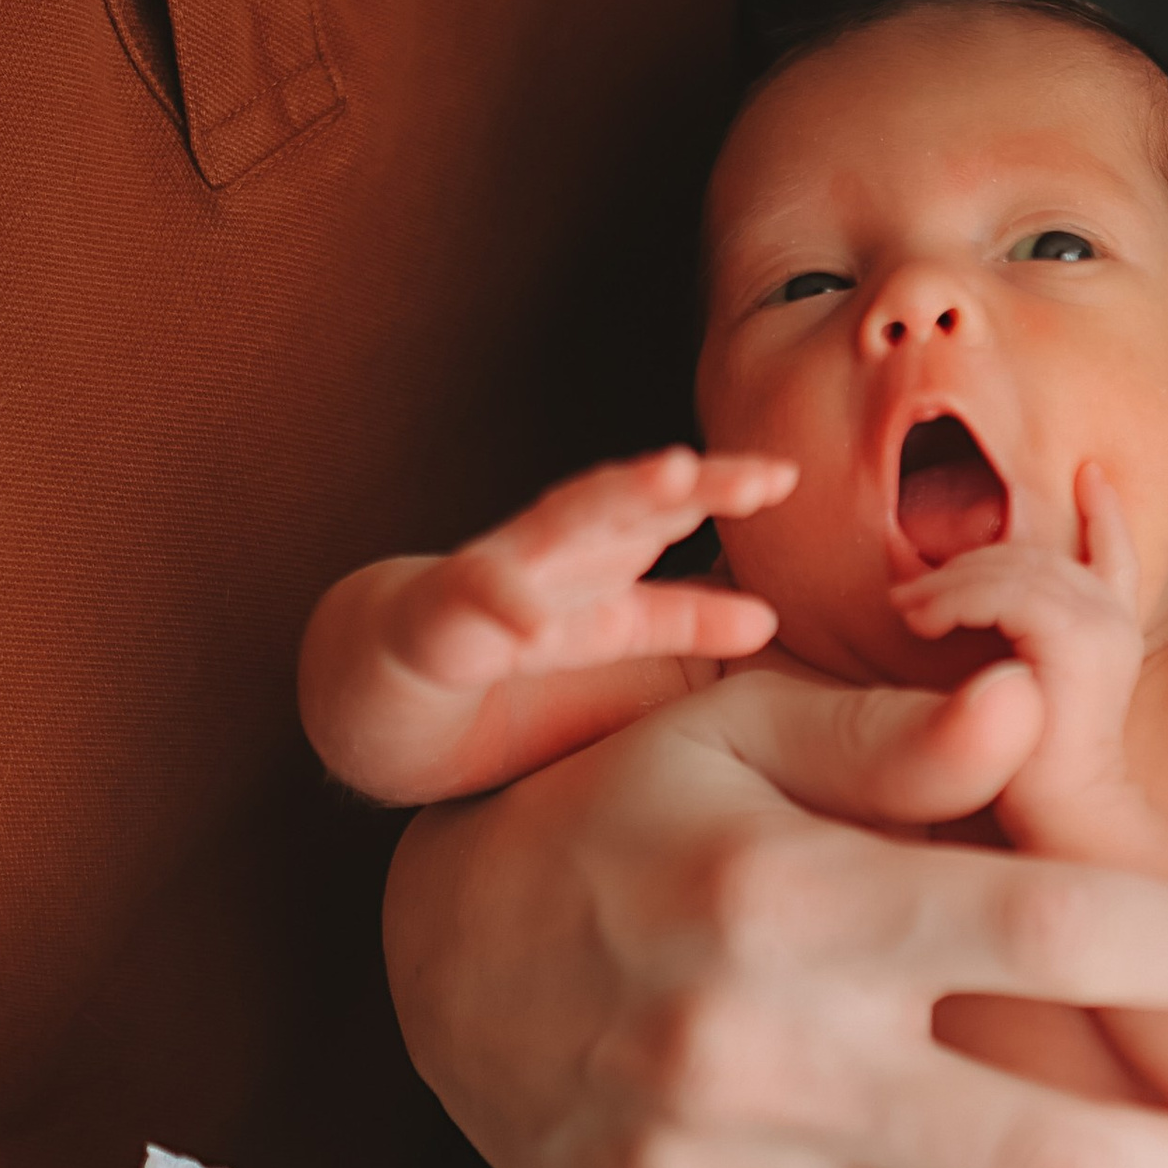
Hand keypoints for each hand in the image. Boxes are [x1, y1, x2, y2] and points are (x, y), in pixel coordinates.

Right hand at [301, 452, 795, 802]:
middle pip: (631, 506)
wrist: (374, 694)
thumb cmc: (509, 679)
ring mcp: (495, 583)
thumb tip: (779, 624)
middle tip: (767, 473)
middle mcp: (555, 560)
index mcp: (602, 566)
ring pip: (556, 529)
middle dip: (698, 484)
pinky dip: (501, 608)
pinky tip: (531, 620)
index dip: (732, 495)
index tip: (793, 478)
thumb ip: (687, 639)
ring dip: (612, 500)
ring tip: (672, 477)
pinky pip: (469, 610)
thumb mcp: (613, 663)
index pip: (675, 522)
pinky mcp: (433, 624)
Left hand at [890, 458, 1149, 840]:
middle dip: (968, 561)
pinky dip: (956, 602)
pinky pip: (1007, 597)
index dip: (1104, 512)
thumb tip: (979, 613)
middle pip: (1036, 555)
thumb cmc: (1032, 768)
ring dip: (949, 582)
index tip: (1089, 472)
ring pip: (1017, 567)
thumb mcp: (1024, 688)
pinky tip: (924, 623)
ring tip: (906, 608)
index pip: (1116, 549)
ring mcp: (1102, 628)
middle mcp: (1114, 619)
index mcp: (1113, 625)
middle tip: (911, 590)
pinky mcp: (1078, 646)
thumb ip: (1018, 645)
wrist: (1066, 818)